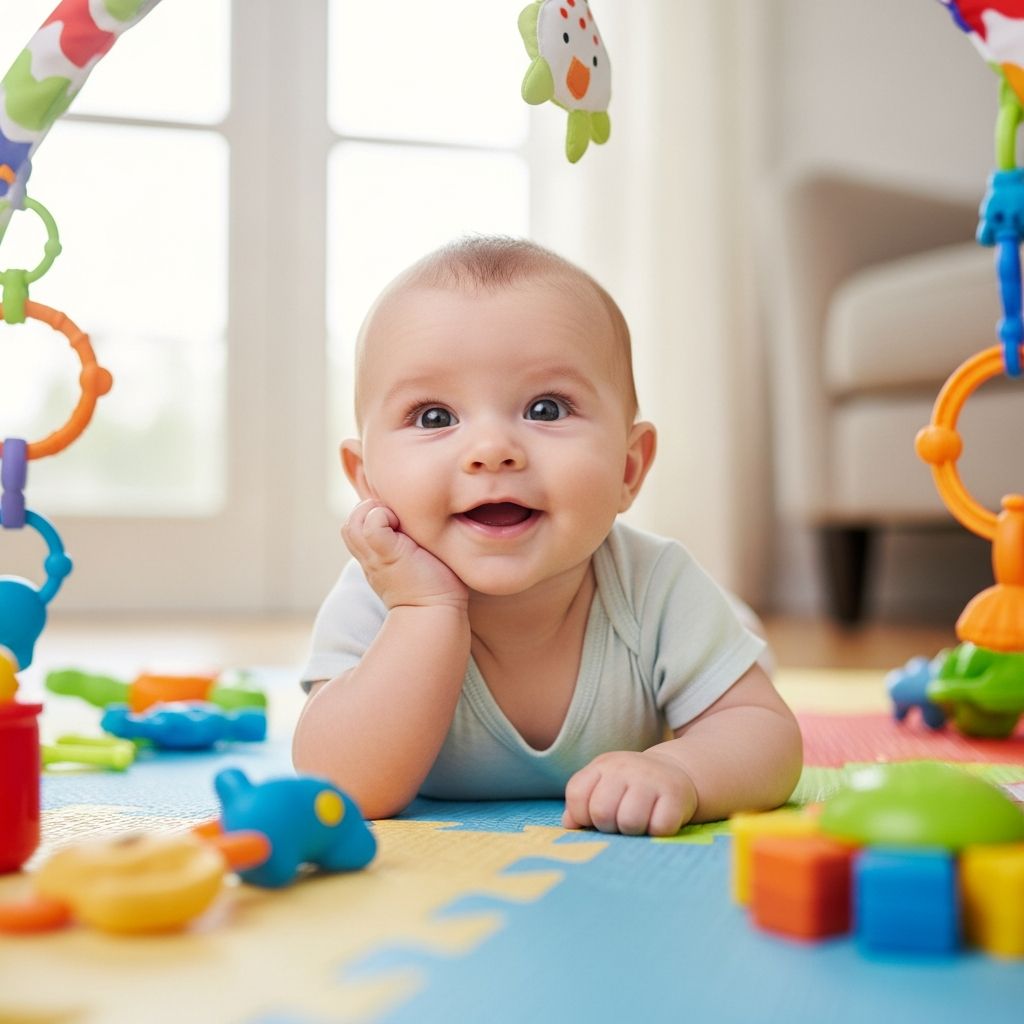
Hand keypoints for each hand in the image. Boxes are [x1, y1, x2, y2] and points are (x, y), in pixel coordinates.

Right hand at [342, 499, 468, 611]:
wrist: (435, 616)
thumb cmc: (435, 591)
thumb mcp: (414, 564)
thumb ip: (410, 548)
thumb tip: (424, 529)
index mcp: (376, 559)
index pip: (360, 527)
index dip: (376, 517)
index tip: (399, 524)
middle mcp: (370, 558)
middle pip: (350, 523)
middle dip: (371, 512)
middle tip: (397, 520)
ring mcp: (375, 556)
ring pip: (354, 521)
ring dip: (375, 512)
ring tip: (399, 522)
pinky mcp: (386, 553)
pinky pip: (372, 524)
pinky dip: (384, 516)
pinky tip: (404, 527)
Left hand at [561, 750, 697, 836]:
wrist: (675, 772)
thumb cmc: (630, 788)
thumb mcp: (603, 787)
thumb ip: (580, 805)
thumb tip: (569, 825)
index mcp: (602, 766)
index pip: (577, 794)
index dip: (582, 815)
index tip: (596, 818)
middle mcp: (624, 768)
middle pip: (601, 812)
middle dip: (608, 826)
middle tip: (620, 822)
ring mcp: (650, 780)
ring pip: (629, 822)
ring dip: (633, 831)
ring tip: (639, 823)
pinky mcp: (675, 795)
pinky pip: (659, 828)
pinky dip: (657, 832)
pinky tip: (658, 822)